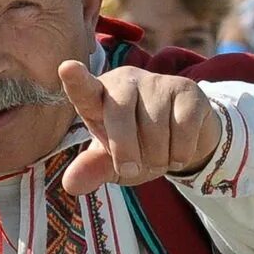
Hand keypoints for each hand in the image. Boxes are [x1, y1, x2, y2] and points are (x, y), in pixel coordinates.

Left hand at [57, 60, 220, 197]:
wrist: (181, 144)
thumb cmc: (136, 150)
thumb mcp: (111, 164)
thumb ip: (91, 170)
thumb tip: (70, 184)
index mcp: (98, 98)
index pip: (83, 89)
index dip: (76, 80)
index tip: (67, 69)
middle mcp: (125, 82)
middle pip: (119, 113)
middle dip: (125, 150)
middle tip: (131, 169)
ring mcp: (157, 82)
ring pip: (154, 126)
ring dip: (156, 157)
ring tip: (157, 158)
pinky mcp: (186, 89)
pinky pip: (183, 127)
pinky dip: (180, 152)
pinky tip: (177, 152)